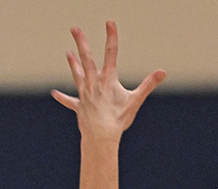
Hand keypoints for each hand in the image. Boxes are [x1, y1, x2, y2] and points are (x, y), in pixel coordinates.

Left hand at [52, 21, 165, 140]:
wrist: (101, 137)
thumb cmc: (118, 119)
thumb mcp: (135, 100)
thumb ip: (148, 84)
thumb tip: (163, 72)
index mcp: (108, 80)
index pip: (111, 53)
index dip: (111, 37)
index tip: (109, 22)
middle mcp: (94, 83)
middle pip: (87, 59)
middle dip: (81, 42)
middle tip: (74, 28)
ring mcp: (85, 94)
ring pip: (78, 75)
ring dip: (73, 63)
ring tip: (68, 53)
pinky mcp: (79, 107)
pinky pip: (70, 101)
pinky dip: (63, 98)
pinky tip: (55, 93)